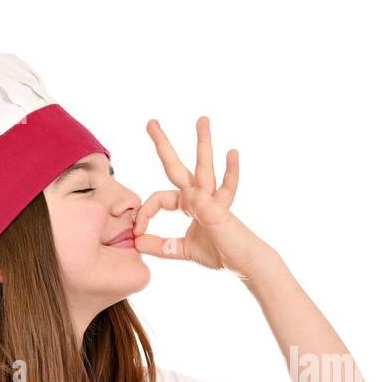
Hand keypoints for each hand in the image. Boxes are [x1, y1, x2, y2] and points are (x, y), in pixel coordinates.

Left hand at [132, 116, 271, 278]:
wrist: (244, 262)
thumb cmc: (220, 253)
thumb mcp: (182, 250)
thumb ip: (161, 245)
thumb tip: (137, 243)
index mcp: (190, 203)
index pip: (159, 198)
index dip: (145, 212)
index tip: (137, 230)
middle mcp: (200, 196)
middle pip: (176, 167)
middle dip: (163, 144)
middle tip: (150, 122)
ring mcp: (212, 200)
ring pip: (204, 167)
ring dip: (203, 142)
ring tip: (202, 119)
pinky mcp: (221, 209)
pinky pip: (225, 188)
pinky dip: (231, 171)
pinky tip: (232, 152)